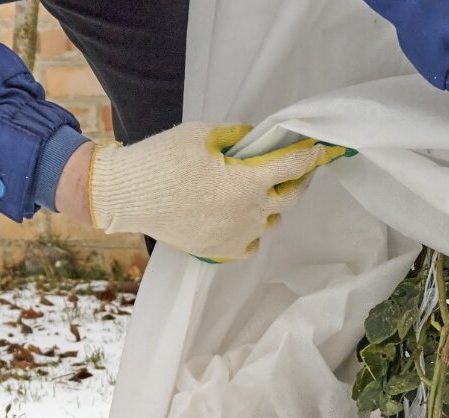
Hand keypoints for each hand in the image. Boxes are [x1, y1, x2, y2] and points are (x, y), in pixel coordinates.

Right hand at [85, 123, 352, 262]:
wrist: (125, 196)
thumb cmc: (162, 159)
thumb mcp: (202, 134)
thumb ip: (239, 137)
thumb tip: (259, 141)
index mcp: (249, 182)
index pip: (294, 166)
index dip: (313, 154)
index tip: (323, 148)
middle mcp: (251, 213)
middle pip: (292, 196)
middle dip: (300, 179)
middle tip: (300, 167)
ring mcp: (238, 236)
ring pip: (272, 220)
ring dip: (272, 204)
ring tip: (260, 191)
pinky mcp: (222, 251)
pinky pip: (251, 242)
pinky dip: (252, 228)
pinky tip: (242, 217)